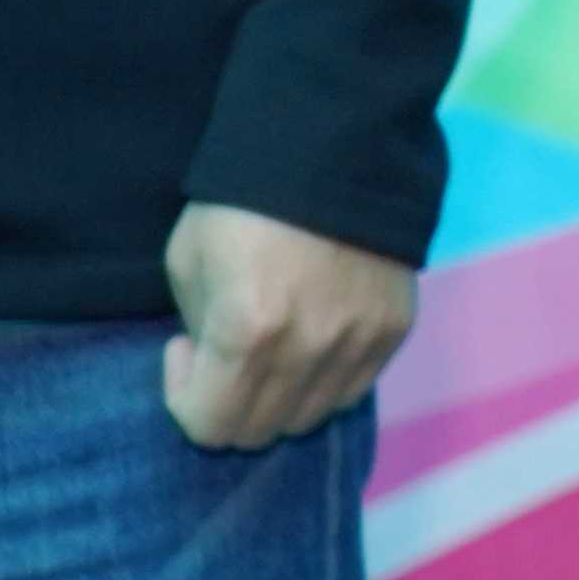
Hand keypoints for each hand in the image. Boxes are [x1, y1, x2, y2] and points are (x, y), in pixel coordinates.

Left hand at [157, 202, 417, 451]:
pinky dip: (324, 380)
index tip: (185, 350)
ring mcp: (360, 341)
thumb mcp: (186, 263)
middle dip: (228, 404)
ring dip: (279, 398)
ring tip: (272, 350)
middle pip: (258, 432)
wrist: (331, 147)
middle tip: (225, 356)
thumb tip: (215, 363)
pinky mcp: (395, 328)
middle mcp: (307, 349)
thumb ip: (199, 331)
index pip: (208, 426)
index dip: (183, 397)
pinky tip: (312, 338)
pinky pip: (354, 389)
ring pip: (309, 418)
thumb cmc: (239, 204)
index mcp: (246, 332)